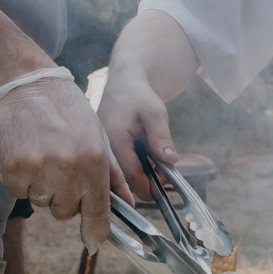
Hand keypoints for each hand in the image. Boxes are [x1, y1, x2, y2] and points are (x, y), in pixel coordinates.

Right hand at [0, 78, 114, 248]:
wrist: (25, 85)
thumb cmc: (66, 110)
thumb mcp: (98, 136)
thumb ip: (113, 173)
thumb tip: (128, 203)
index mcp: (93, 159)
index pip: (98, 210)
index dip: (96, 231)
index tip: (94, 243)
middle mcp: (67, 167)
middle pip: (65, 212)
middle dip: (64, 198)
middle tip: (61, 170)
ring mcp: (37, 168)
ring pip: (41, 203)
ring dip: (41, 187)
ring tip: (42, 155)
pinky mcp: (10, 167)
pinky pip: (18, 192)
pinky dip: (20, 180)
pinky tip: (25, 153)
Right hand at [97, 66, 177, 200]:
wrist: (123, 83)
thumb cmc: (139, 94)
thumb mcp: (155, 111)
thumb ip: (161, 136)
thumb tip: (170, 161)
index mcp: (113, 138)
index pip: (129, 174)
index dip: (147, 186)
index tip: (162, 190)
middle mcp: (102, 148)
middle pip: (123, 179)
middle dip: (144, 183)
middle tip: (164, 176)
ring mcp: (102, 151)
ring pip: (121, 175)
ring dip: (140, 175)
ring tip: (157, 165)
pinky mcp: (105, 152)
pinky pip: (119, 167)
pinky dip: (134, 168)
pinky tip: (146, 159)